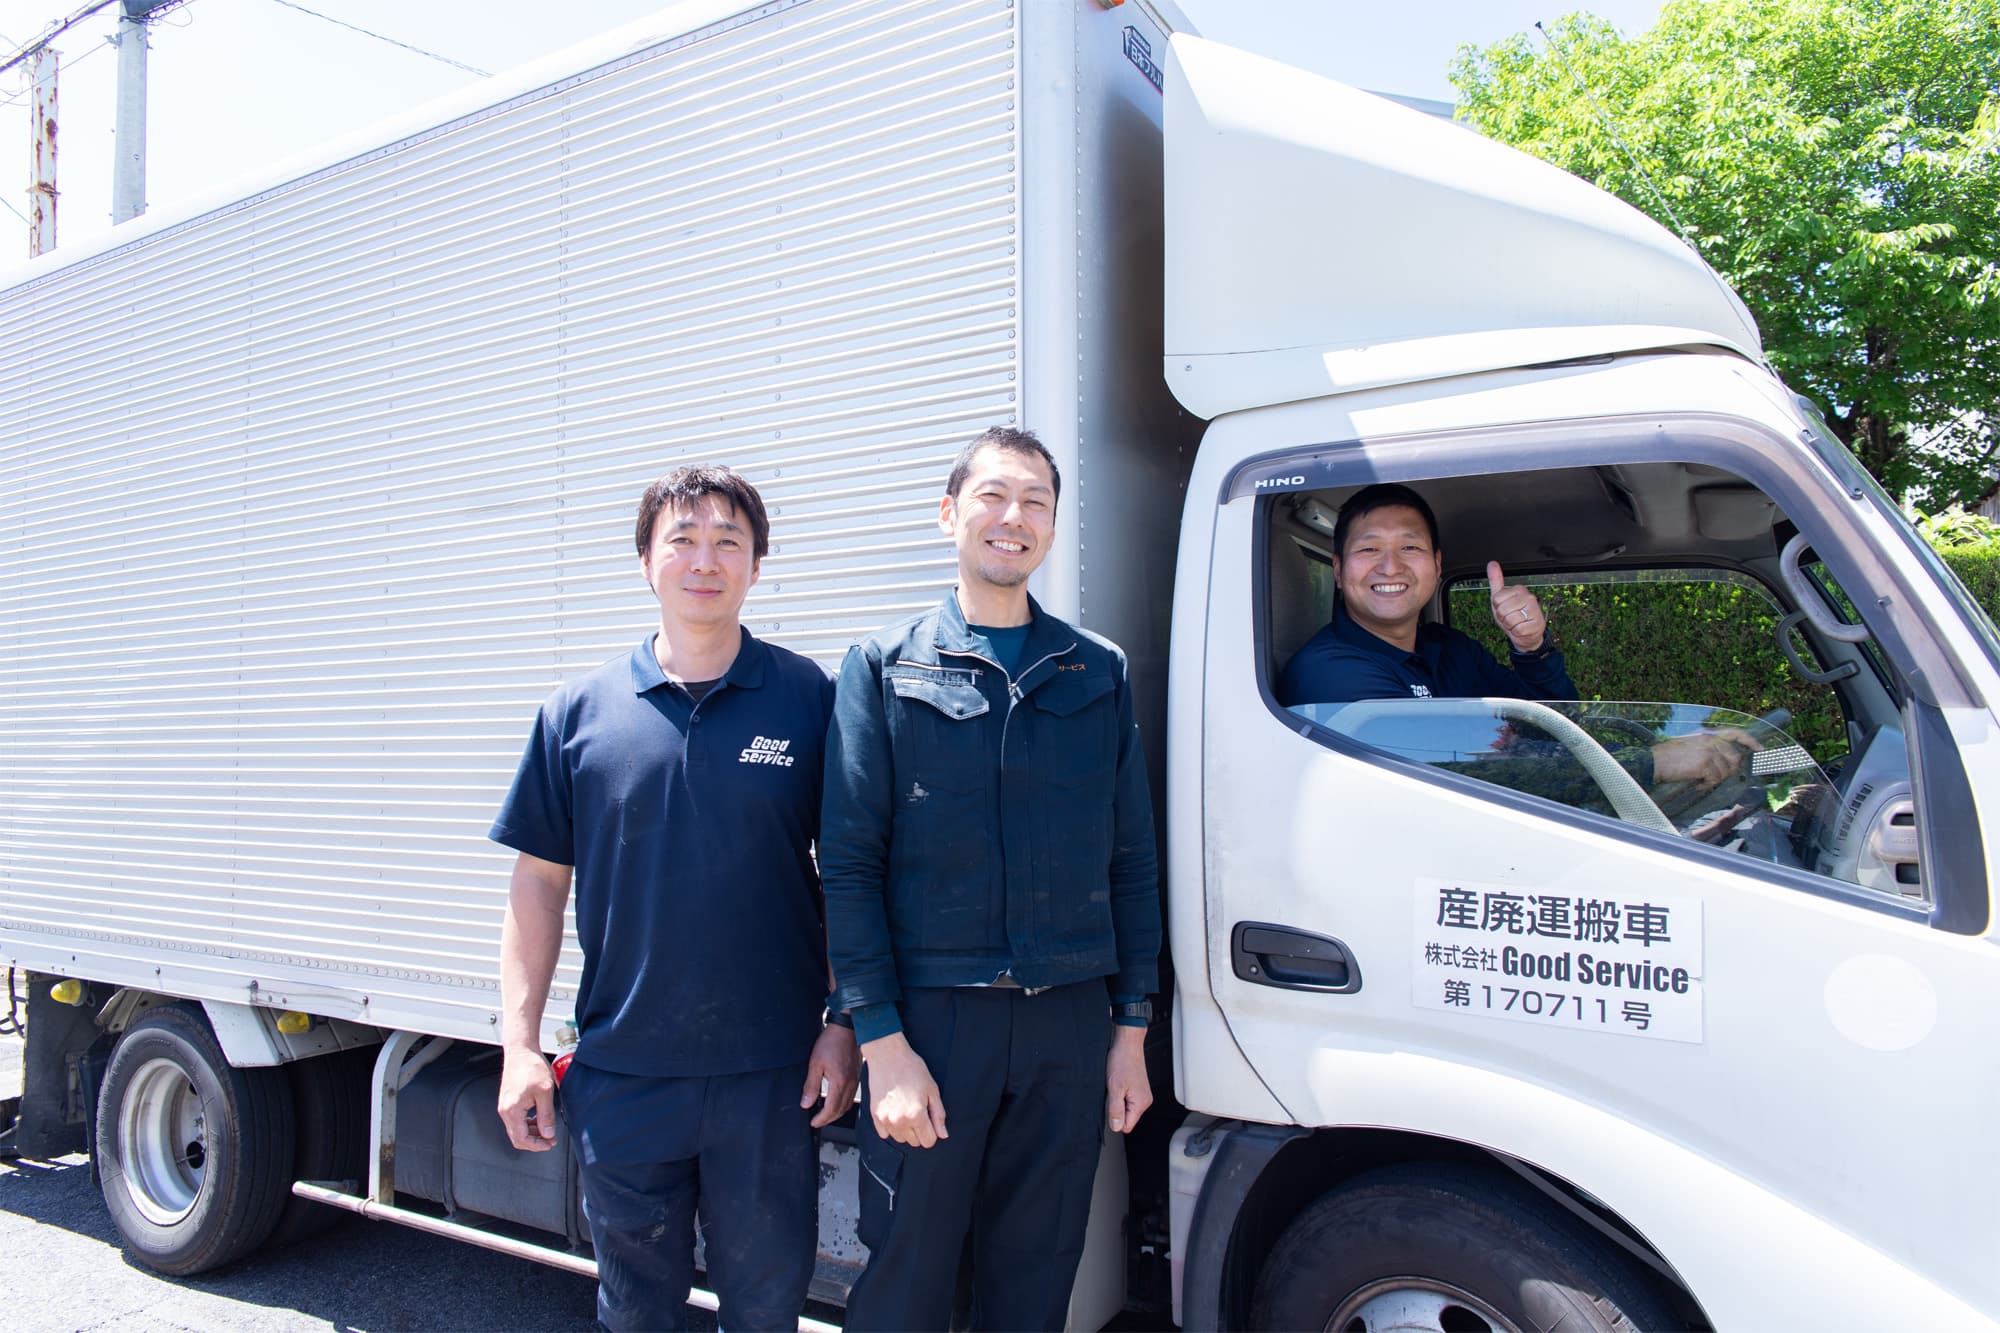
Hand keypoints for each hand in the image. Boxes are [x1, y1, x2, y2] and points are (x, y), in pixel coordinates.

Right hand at [498, 1045, 557, 1151]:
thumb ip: (546, 1115)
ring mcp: (505, 1106)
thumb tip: (548, 1134)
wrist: (521, 1051)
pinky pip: (517, 1120)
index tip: (550, 1143)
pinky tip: (540, 1119)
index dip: (537, 1145)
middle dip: (535, 1141)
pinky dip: (528, 1124)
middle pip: (517, 1138)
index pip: (521, 1139)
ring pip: (517, 1130)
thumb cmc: (531, 1066)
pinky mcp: (508, 1102)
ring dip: (532, 1133)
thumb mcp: (545, 1092)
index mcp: (512, 1110)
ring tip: (548, 1130)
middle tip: (551, 1140)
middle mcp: (505, 1110)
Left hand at [802, 1023, 860, 1128]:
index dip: (821, 1119)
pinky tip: (834, 1099)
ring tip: (824, 1113)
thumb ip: (811, 1086)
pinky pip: (851, 1096)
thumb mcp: (815, 1064)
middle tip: (817, 1120)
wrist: (847, 1028)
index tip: (813, 1122)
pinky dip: (842, 1103)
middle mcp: (850, 1084)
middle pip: (841, 1110)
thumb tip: (806, 1104)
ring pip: (847, 1104)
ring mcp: (856, 1080)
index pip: (831, 1110)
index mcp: (840, 1082)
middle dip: (828, 1119)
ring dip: (836, 1112)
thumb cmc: (831, 1042)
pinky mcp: (857, 1076)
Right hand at [861, 1032, 947, 1147]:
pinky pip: (885, 1134)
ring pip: (900, 1139)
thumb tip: (943, 1134)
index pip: (928, 1142)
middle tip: (918, 1109)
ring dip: (906, 1130)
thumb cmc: (911, 1068)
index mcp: (916, 1115)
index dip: (932, 1131)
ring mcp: (885, 1120)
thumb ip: (939, 1115)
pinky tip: (895, 1111)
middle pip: (915, 1142)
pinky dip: (891, 1127)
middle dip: (919, 1130)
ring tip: (906, 1108)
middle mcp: (899, 1122)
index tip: (930, 1119)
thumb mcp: (932, 1089)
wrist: (887, 1055)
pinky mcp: (874, 1116)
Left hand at [1105, 1027, 1151, 1134]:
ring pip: (1126, 1109)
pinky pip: (1127, 1100)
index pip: (1127, 1126)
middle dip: (1116, 1109)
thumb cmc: (1122, 1061)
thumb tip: (1116, 1127)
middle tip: (1112, 1092)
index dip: (1115, 1119)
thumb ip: (1115, 1109)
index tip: (1110, 1106)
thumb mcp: (1114, 1088)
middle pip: (1127, 1118)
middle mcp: (1144, 1101)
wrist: (1127, 1044)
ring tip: (1115, 1085)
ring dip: (1117, 1101)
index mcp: (1140, 1103)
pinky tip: (1117, 1083)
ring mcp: (1142, 1094)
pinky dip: (1120, 1094)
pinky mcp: (1138, 1088)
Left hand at [1488, 561, 1547, 652]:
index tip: (1505, 608)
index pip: (1496, 599)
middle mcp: (1529, 597)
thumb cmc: (1512, 614)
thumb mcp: (1500, 598)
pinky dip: (1517, 632)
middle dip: (1503, 618)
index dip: (1497, 608)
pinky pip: (1518, 630)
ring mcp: (1535, 610)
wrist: (1525, 634)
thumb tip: (1492, 563)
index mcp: (1519, 589)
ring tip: (1517, 623)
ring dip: (1510, 626)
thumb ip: (1495, 580)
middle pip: (1502, 610)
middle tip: (1511, 617)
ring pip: (1510, 620)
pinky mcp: (1538, 623)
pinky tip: (1523, 629)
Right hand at [1652, 728, 1761, 784]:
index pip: (1735, 733)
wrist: (1653, 761)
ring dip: (1713, 780)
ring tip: (1700, 781)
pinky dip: (1706, 786)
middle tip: (1713, 778)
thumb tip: (1723, 762)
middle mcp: (1710, 741)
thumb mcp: (1690, 745)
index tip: (1760, 749)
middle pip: (1733, 759)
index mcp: (1707, 735)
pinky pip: (1714, 780)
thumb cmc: (1667, 757)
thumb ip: (1707, 749)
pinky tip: (1697, 785)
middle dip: (1727, 771)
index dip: (1750, 741)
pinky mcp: (1704, 764)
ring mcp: (1709, 752)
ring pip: (1724, 772)